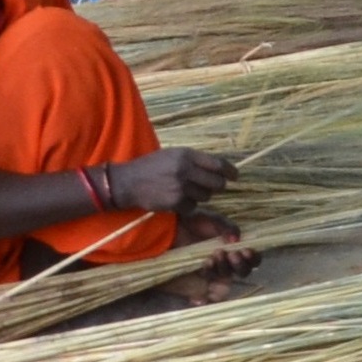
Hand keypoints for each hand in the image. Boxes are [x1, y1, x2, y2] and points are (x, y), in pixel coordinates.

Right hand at [105, 146, 235, 213]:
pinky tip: (175, 198)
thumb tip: (221, 168)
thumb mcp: (173, 155)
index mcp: (186, 155)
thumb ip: (195, 160)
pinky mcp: (175, 202)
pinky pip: (193, 206)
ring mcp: (181, 187)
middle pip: (217, 183)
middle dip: (216, 186)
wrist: (127, 182)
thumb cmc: (152, 166)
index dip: (230, 172)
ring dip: (199, 195)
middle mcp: (185, 170)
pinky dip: (188, 205)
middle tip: (208, 186)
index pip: (219, 164)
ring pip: (207, 196)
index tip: (234, 176)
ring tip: (183, 190)